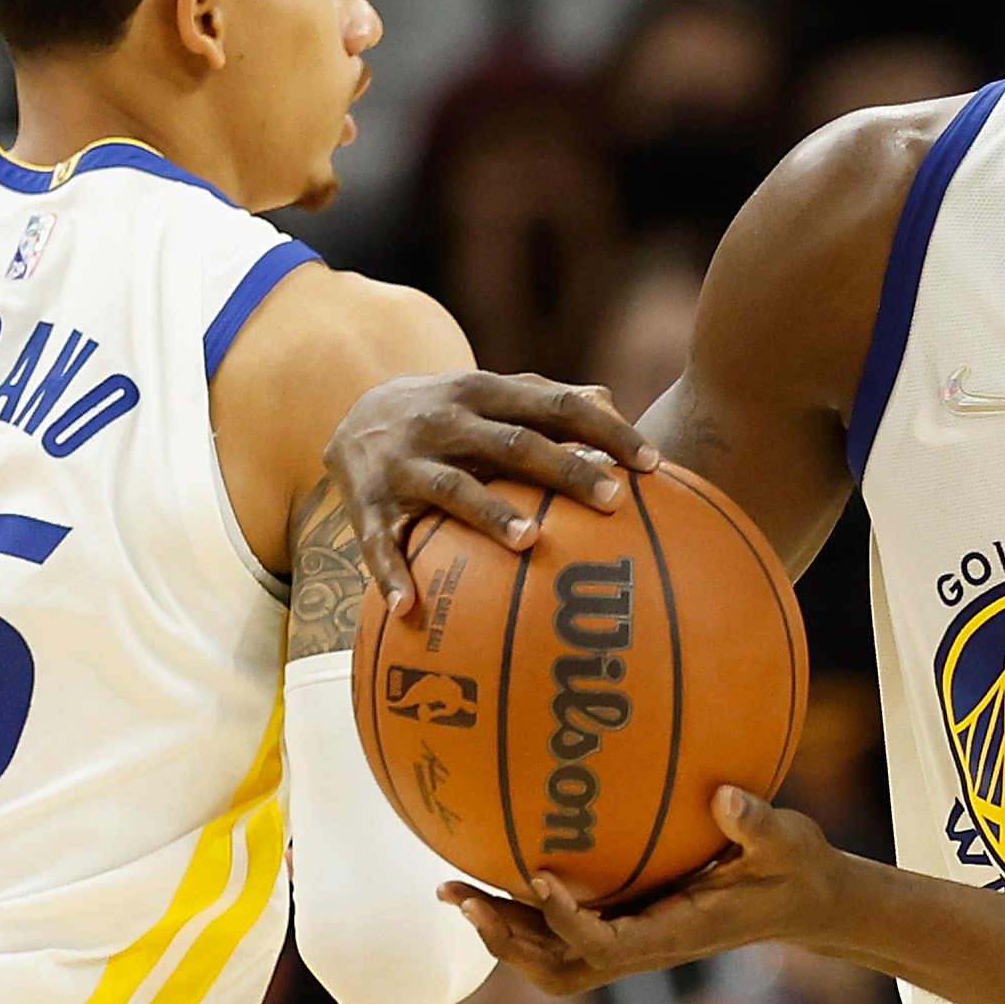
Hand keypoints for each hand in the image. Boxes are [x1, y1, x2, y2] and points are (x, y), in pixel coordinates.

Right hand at [330, 369, 647, 617]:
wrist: (352, 416)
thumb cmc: (450, 417)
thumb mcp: (490, 397)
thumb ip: (545, 400)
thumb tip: (611, 404)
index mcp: (484, 394)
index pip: (555, 406)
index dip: (605, 432)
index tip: (652, 463)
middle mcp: (445, 423)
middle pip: (514, 445)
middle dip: (564, 470)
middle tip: (612, 501)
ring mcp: (407, 465)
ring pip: (454, 489)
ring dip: (491, 515)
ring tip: (530, 543)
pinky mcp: (370, 506)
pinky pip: (379, 544)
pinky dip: (392, 575)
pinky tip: (410, 609)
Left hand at [454, 792, 859, 994]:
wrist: (804, 902)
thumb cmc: (797, 869)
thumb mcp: (790, 842)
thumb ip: (759, 823)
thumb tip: (725, 797)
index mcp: (678, 935)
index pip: (609, 947)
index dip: (566, 920)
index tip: (538, 874)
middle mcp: (646, 947)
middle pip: (559, 968)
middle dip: (506, 939)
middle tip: (459, 895)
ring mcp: (633, 940)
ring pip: (551, 959)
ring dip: (502, 932)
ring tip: (455, 890)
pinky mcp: (629, 924)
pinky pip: (562, 931)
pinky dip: (523, 910)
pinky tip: (497, 867)